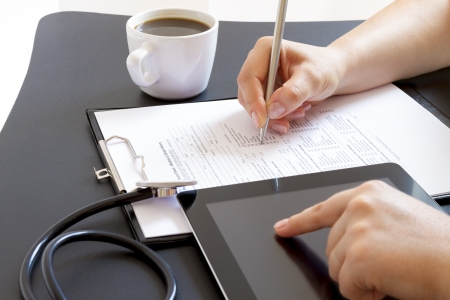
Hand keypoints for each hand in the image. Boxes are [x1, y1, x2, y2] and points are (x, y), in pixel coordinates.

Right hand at [237, 37, 343, 133]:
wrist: (333, 73)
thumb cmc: (324, 67)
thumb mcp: (313, 78)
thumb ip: (293, 93)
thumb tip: (272, 109)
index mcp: (265, 50)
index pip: (248, 77)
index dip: (253, 100)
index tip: (262, 119)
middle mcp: (259, 64)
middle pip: (247, 94)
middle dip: (264, 112)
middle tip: (282, 123)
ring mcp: (261, 79)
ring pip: (254, 106)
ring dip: (274, 116)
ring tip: (297, 112)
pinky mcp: (266, 92)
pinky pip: (263, 111)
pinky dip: (278, 117)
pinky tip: (295, 112)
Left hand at [274, 180, 449, 299]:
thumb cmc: (436, 245)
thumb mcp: (397, 217)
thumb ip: (365, 220)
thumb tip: (343, 239)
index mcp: (369, 193)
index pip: (324, 208)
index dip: (300, 221)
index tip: (282, 227)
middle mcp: (360, 206)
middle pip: (331, 246)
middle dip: (352, 262)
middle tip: (388, 262)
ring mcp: (357, 229)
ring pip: (336, 266)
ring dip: (360, 278)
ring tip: (393, 270)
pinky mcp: (358, 255)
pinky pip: (346, 286)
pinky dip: (365, 294)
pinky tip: (389, 282)